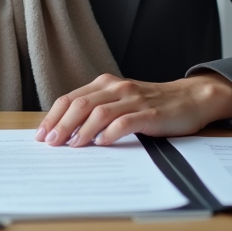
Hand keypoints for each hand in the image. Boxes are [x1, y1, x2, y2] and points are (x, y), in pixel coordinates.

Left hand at [35, 72, 231, 147]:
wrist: (190, 98)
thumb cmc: (152, 104)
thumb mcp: (121, 101)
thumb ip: (97, 110)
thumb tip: (66, 132)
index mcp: (106, 84)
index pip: (71, 98)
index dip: (53, 116)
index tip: (41, 134)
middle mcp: (117, 88)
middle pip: (80, 104)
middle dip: (62, 125)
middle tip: (52, 143)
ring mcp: (133, 99)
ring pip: (99, 112)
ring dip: (82, 130)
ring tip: (72, 146)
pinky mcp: (150, 113)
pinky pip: (125, 121)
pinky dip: (110, 133)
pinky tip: (102, 143)